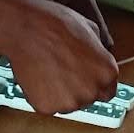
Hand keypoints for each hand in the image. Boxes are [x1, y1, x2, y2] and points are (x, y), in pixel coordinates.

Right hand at [0, 0, 119, 113]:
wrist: (25, 29)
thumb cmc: (55, 24)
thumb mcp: (90, 29)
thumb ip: (98, 52)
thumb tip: (96, 57)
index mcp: (107, 72)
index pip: (108, 90)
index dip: (95, 83)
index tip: (85, 78)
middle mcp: (92, 91)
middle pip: (89, 99)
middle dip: (79, 88)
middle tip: (63, 70)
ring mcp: (70, 102)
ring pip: (68, 104)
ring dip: (61, 93)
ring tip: (50, 70)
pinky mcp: (47, 107)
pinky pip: (49, 106)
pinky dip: (44, 95)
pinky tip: (39, 76)